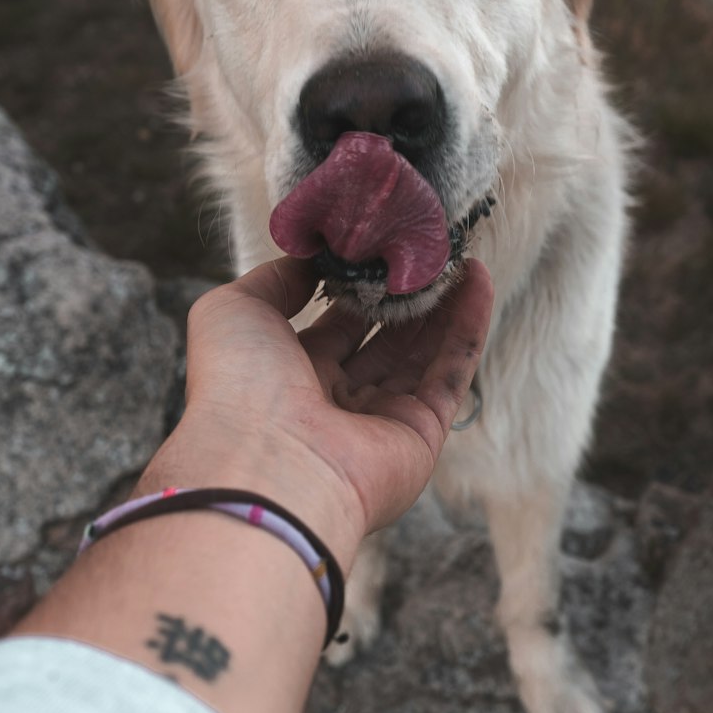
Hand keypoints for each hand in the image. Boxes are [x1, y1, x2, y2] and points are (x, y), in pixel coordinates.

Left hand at [141, 258, 493, 566]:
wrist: (267, 466)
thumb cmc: (238, 387)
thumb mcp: (234, 311)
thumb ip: (272, 280)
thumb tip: (311, 262)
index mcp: (286, 379)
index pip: (333, 326)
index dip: (358, 287)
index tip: (381, 246)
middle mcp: (333, 404)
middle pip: (382, 341)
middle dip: (407, 296)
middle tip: (429, 249)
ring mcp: (379, 423)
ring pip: (420, 355)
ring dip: (443, 306)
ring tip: (461, 256)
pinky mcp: (420, 435)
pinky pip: (450, 375)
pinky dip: (467, 330)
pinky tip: (478, 282)